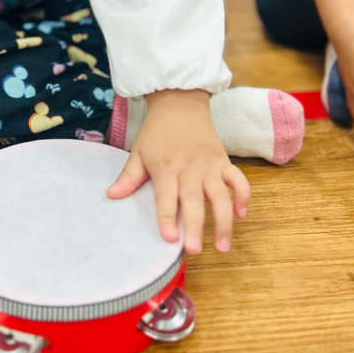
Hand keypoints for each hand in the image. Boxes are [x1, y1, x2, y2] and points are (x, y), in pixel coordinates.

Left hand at [106, 89, 249, 253]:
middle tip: (195, 250)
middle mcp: (189, 169)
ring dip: (224, 221)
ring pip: (221, 195)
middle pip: (194, 200)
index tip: (169, 238)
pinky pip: (238, 180)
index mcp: (165, 167)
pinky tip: (240, 214)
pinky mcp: (224, 161)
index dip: (167, 217)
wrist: (180, 102)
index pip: (166, 196)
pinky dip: (242, 196)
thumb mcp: (138, 151)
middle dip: (196, 226)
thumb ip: (128, 176)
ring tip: (223, 246)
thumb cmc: (157, 131)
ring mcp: (209, 165)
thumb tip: (111, 196)